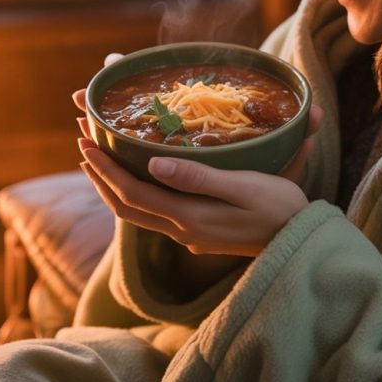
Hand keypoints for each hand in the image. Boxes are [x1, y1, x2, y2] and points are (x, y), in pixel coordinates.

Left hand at [73, 55, 322, 256]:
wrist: (298, 242)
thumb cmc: (277, 207)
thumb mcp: (243, 186)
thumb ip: (198, 177)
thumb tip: (153, 163)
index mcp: (187, 215)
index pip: (130, 192)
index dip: (104, 168)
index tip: (85, 140)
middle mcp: (180, 229)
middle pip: (124, 204)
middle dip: (99, 173)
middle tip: (83, 139)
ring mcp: (187, 234)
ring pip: (135, 211)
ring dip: (112, 184)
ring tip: (98, 157)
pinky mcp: (197, 232)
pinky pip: (151, 212)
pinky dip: (134, 191)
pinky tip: (137, 175)